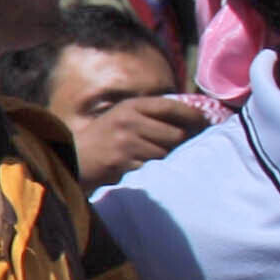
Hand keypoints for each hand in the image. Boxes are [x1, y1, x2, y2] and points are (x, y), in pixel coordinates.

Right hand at [67, 93, 213, 186]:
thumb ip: (151, 117)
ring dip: (166, 161)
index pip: (172, 106)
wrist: (72, 159)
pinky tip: (145, 173)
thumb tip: (194, 121)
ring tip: (157, 162)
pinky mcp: (121, 162)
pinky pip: (151, 169)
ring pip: (166, 154)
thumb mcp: (123, 118)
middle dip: (182, 146)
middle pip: (176, 135)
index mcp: (131, 106)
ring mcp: (125, 141)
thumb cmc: (104, 140)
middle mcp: (129, 119)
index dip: (194, 116)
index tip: (207, 124)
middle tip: (183, 151)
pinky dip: (152, 173)